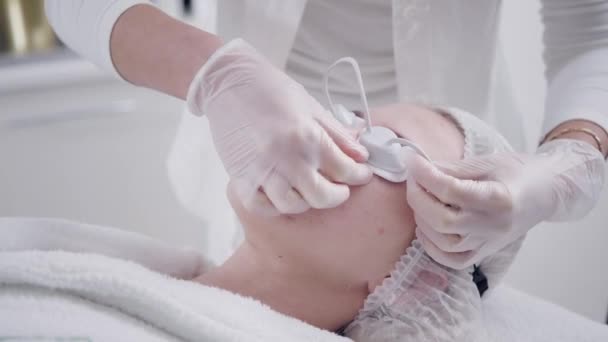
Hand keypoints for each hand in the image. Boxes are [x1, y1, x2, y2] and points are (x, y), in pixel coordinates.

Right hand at [187, 39, 371, 214]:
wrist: (228, 82)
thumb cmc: (271, 90)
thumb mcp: (311, 107)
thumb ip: (337, 134)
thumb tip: (361, 154)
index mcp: (308, 136)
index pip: (345, 169)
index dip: (359, 175)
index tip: (361, 174)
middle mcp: (286, 157)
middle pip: (322, 196)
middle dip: (338, 195)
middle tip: (341, 189)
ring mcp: (261, 170)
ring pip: (292, 205)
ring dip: (306, 201)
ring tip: (310, 190)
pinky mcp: (240, 176)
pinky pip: (260, 205)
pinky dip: (273, 205)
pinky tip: (281, 194)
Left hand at [405, 139, 604, 268]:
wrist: (547, 192)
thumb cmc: (519, 172)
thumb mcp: (487, 162)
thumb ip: (452, 168)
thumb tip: (419, 168)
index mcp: (499, 198)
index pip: (451, 190)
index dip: (425, 175)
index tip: (412, 160)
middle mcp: (494, 226)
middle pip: (443, 221)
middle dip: (418, 198)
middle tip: (413, 179)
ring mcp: (489, 243)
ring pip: (444, 243)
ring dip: (422, 220)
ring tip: (421, 199)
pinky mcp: (485, 253)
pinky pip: (452, 260)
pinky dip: (432, 246)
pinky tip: (426, 227)